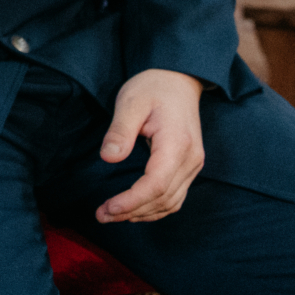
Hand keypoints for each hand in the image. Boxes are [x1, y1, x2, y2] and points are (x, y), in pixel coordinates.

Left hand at [96, 69, 205, 221]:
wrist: (179, 79)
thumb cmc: (153, 87)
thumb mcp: (131, 101)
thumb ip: (120, 130)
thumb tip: (108, 157)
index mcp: (177, 144)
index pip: (156, 184)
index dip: (132, 201)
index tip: (108, 207)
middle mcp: (191, 159)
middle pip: (163, 198)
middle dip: (132, 211)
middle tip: (101, 215)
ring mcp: (193, 164)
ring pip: (171, 202)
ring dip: (142, 213)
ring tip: (112, 215)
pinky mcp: (189, 166)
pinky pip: (175, 196)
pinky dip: (155, 207)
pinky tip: (134, 210)